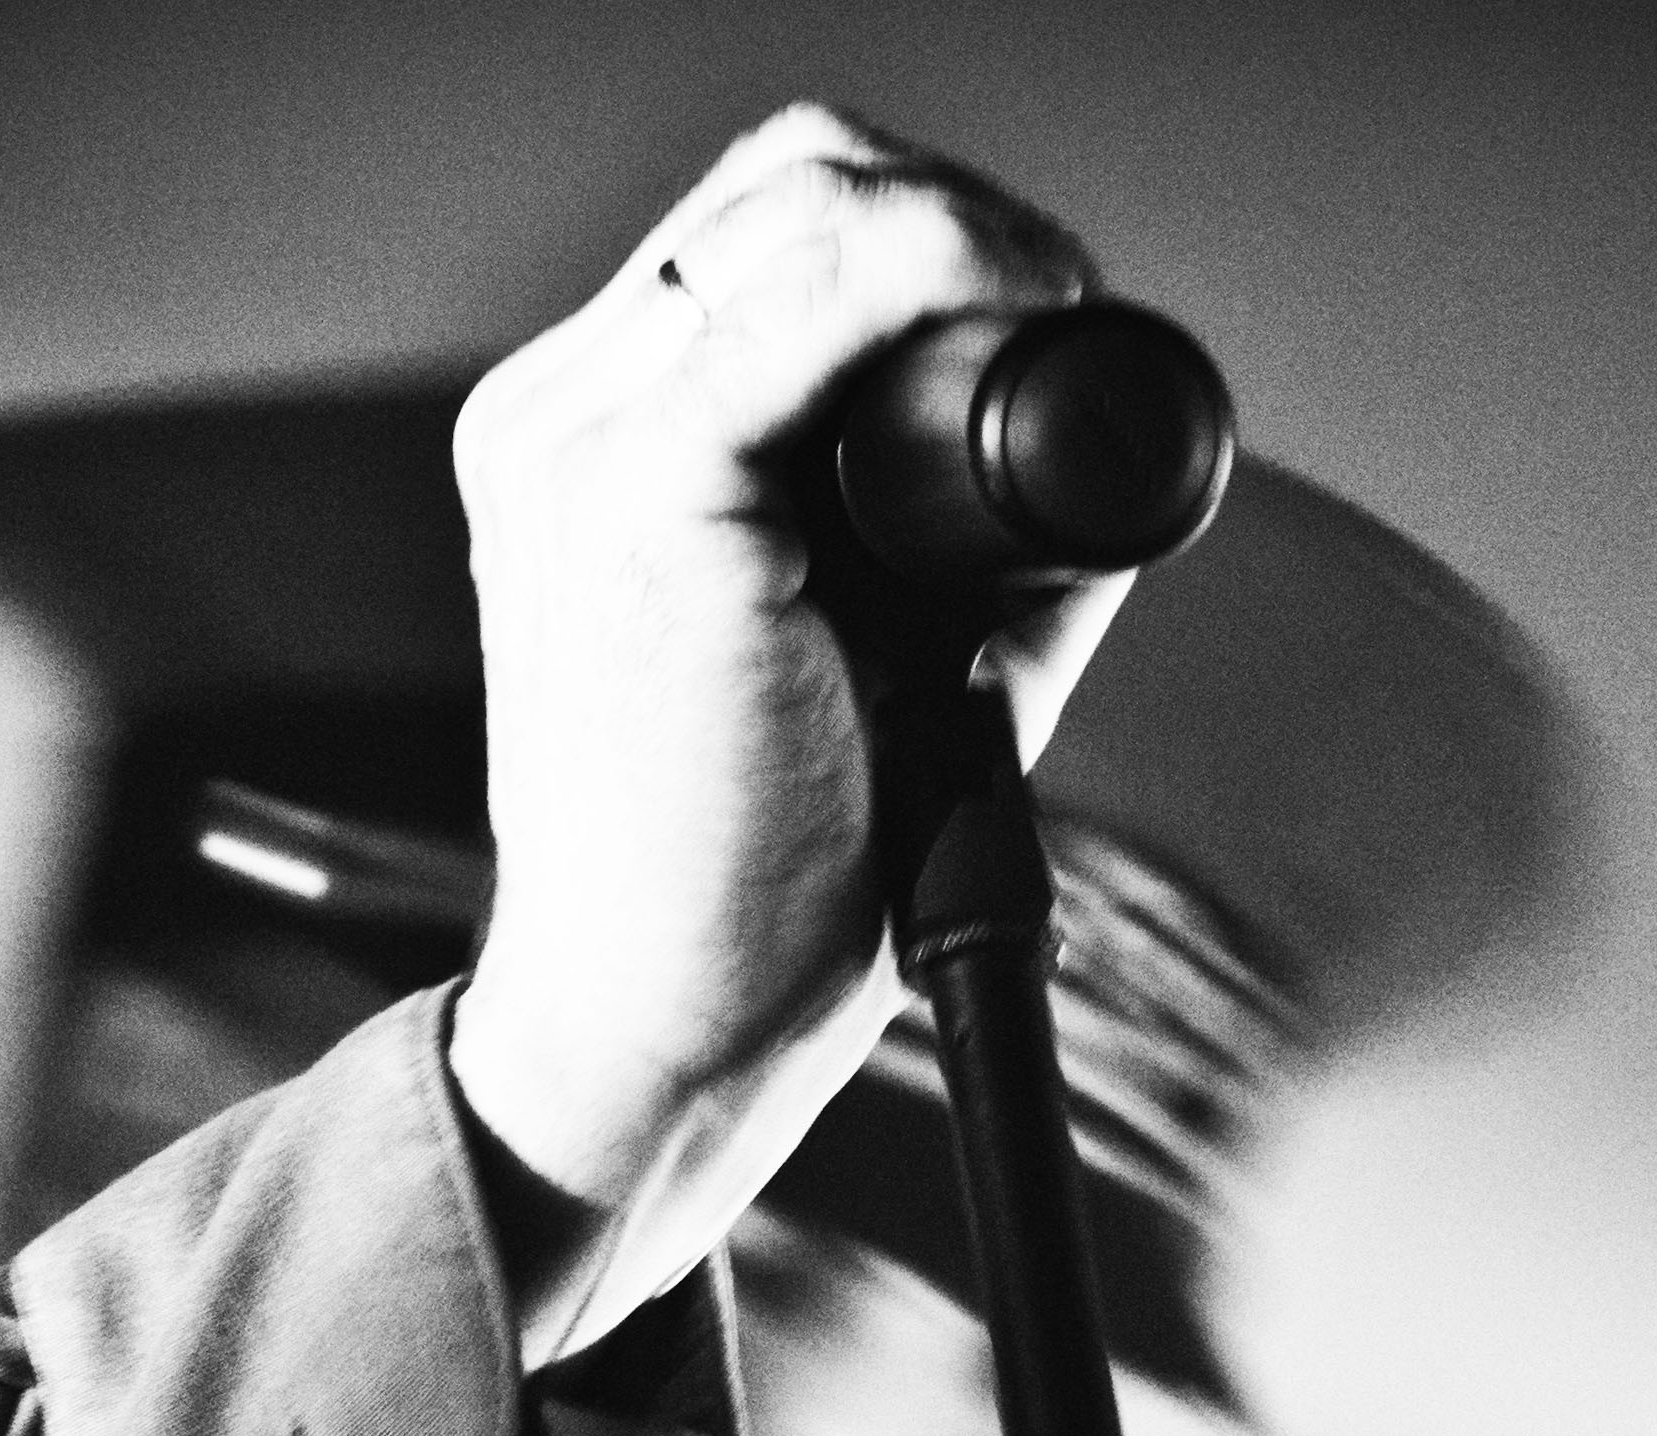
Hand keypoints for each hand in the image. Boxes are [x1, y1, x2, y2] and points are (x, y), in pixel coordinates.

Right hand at [447, 105, 1130, 1360]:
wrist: (660, 1031)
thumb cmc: (759, 879)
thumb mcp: (871, 657)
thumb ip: (960, 528)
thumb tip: (1100, 432)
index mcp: (583, 454)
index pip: (760, 238)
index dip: (923, 239)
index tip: (1036, 325)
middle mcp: (556, 423)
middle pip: (786, 183)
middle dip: (958, 219)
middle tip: (1060, 326)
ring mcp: (577, 447)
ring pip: (811, 203)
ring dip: (971, 239)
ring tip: (1051, 339)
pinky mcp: (635, 494)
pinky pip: (817, 289)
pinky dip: (947, 262)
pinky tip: (1030, 308)